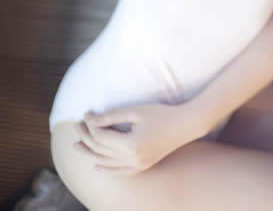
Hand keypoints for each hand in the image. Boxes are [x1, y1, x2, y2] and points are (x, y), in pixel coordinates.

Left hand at [73, 102, 195, 175]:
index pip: (101, 137)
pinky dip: (106, 169)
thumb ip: (112, 117)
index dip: (90, 124)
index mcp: (130, 145)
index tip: (85, 113)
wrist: (184, 125)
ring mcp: (137, 165)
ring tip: (77, 145)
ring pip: (106, 163)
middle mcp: (132, 159)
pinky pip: (119, 172)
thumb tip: (90, 120)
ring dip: (90, 154)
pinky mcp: (142, 166)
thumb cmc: (161, 114)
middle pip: (100, 150)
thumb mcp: (136, 111)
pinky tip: (97, 165)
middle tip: (76, 125)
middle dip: (86, 137)